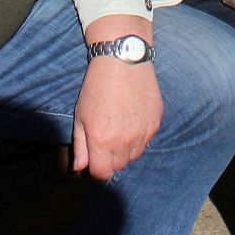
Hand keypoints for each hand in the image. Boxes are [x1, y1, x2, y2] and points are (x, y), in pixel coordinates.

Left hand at [73, 19, 162, 180]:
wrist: (123, 61)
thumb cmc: (97, 87)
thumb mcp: (81, 116)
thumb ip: (80, 146)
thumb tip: (79, 168)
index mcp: (101, 140)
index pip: (102, 173)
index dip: (96, 168)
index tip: (95, 157)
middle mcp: (123, 141)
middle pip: (118, 166)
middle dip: (110, 157)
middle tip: (106, 137)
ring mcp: (142, 133)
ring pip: (134, 155)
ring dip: (126, 149)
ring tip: (120, 126)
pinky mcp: (155, 123)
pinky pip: (146, 141)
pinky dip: (139, 136)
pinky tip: (132, 117)